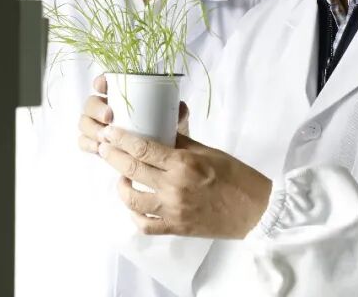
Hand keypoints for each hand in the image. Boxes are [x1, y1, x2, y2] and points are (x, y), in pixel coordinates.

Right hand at [78, 75, 188, 153]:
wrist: (162, 157)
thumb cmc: (164, 131)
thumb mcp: (173, 121)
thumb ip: (177, 113)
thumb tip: (180, 108)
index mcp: (122, 96)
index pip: (105, 82)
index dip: (101, 82)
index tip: (104, 86)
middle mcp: (106, 108)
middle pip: (91, 103)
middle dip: (96, 108)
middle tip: (109, 117)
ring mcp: (99, 126)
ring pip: (84, 122)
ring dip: (91, 128)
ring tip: (104, 137)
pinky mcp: (95, 143)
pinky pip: (83, 141)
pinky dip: (88, 144)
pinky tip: (98, 149)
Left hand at [97, 126, 271, 238]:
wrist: (254, 210)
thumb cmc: (235, 176)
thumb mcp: (208, 151)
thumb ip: (180, 143)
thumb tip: (158, 130)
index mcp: (184, 163)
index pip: (142, 148)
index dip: (120, 139)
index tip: (108, 132)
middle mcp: (174, 187)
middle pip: (132, 169)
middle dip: (111, 156)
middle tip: (103, 147)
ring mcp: (173, 210)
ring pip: (132, 199)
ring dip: (121, 186)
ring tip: (121, 176)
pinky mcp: (176, 228)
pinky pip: (144, 224)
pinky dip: (134, 214)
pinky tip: (134, 202)